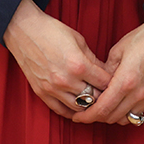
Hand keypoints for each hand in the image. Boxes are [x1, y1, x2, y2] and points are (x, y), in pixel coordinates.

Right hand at [2, 0, 113, 119]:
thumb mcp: (79, 40)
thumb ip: (93, 60)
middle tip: (111, 95)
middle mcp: (66, 80)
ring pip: (79, 108)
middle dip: (105, 97)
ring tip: (97, 103)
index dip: (115, 83)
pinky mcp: (42, 93)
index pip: (105, 83)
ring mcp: (53, 89)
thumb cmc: (52, 31)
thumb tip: (106, 74)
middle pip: (94, 98)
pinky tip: (80, 108)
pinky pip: (61, 111)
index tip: (119, 83)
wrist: (24, 31)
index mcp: (79, 65)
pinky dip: (73, 112)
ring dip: (90, 106)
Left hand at [75, 2, 143, 125]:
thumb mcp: (116, 52)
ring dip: (111, 117)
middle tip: (86, 112)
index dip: (87, 116)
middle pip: (112, 118)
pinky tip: (118, 105)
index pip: (102, 109)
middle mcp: (138, 93)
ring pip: (124, 120)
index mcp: (126, 81)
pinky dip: (125, 113)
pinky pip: (137, 114)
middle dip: (96, 118)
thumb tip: (95, 87)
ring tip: (101, 109)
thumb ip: (104, 73)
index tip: (78, 116)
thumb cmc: (141, 39)